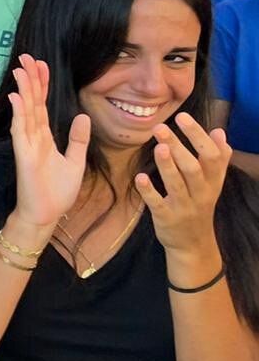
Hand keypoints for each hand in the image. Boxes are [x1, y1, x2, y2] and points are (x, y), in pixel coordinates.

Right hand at [8, 55, 89, 229]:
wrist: (46, 214)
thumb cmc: (58, 192)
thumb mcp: (75, 162)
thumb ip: (78, 139)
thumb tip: (82, 117)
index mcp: (45, 137)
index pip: (43, 105)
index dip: (42, 85)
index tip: (41, 65)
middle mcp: (34, 136)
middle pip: (32, 102)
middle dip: (30, 79)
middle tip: (27, 57)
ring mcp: (27, 144)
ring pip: (25, 111)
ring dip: (23, 90)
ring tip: (21, 69)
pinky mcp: (23, 155)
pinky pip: (20, 130)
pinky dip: (19, 113)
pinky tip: (17, 97)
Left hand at [136, 114, 229, 256]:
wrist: (193, 244)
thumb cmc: (199, 205)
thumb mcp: (213, 184)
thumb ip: (217, 158)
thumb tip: (220, 132)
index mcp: (213, 182)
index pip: (212, 156)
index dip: (198, 136)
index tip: (182, 116)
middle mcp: (201, 193)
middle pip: (193, 168)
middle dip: (178, 146)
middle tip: (160, 127)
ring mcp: (184, 207)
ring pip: (177, 184)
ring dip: (167, 165)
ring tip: (158, 146)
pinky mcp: (167, 218)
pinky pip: (158, 204)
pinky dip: (149, 191)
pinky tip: (140, 177)